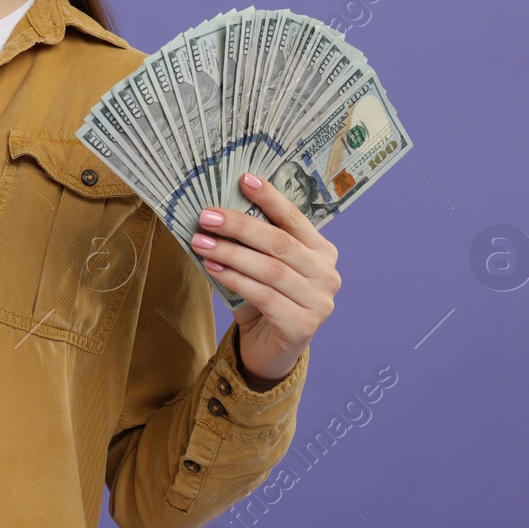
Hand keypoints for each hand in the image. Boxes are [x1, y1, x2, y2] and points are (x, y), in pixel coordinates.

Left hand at [189, 171, 339, 387]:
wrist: (271, 349)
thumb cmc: (265, 300)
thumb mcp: (262, 266)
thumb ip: (253, 242)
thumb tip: (218, 210)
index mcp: (322, 251)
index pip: (294, 218)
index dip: (270, 197)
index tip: (244, 178)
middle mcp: (327, 274)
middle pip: (279, 243)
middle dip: (239, 226)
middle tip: (206, 216)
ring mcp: (319, 302)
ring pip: (270, 269)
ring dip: (231, 253)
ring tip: (201, 242)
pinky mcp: (302, 325)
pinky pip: (263, 295)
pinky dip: (235, 279)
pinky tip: (213, 269)